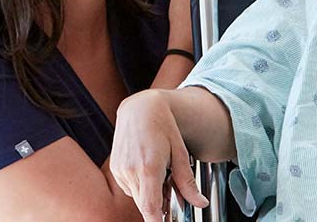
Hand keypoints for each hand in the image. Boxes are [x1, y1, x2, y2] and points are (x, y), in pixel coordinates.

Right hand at [110, 91, 207, 221]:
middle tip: (169, 186)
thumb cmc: (162, 127)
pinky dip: (141, 186)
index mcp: (149, 168)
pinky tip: (147, 168)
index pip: (150, 207)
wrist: (140, 109)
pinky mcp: (116, 169)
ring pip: (138, 197)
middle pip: (145, 205)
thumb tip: (200, 203)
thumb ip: (187, 182)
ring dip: (150, 194)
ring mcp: (121, 170)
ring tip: (159, 170)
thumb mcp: (180, 153)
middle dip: (159, 205)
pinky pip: (130, 188)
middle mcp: (131, 171)